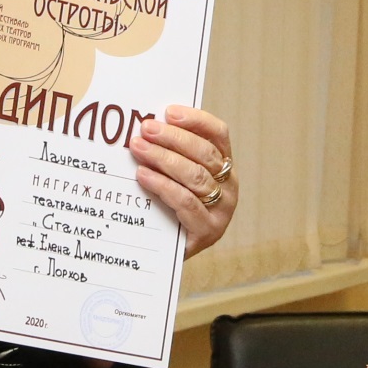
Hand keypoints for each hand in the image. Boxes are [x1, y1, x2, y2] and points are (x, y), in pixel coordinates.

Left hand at [129, 106, 235, 253]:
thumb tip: (147, 126)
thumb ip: (171, 154)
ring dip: (164, 158)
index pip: (218, 134)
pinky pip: (185, 201)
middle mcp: (230, 186)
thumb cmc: (170, 210)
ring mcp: (222, 210)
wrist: (168, 256)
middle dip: (172, 138)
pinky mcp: (208, 231)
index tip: (169, 111)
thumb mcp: (175, 178)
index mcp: (225, 166)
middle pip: (204, 153)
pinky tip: (143, 176)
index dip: (196, 120)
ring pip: (195, 176)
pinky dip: (162, 185)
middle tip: (145, 128)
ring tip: (138, 148)